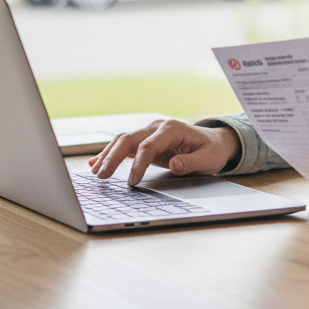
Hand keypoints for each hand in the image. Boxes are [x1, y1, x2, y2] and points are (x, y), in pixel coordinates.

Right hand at [88, 118, 239, 185]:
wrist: (213, 142)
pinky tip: (96, 163)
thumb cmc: (211, 150)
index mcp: (172, 129)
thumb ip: (191, 162)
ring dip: (107, 155)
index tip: (131, 182)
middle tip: (101, 176)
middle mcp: (157, 126)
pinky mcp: (145, 139)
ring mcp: (149, 131)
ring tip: (95, 172)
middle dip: (113, 157)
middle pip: (129, 138)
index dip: (138, 164)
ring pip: (123, 140)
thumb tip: (175, 165)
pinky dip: (110, 153)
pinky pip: (124, 144)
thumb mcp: (208, 159)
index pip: (148, 146)